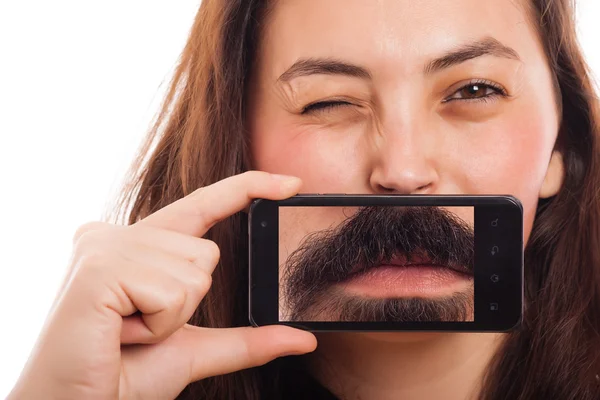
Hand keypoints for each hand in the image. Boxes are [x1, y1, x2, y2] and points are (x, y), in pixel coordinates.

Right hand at [8, 171, 316, 399]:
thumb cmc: (126, 377)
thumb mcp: (196, 350)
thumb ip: (248, 340)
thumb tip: (303, 339)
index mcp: (137, 246)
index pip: (202, 205)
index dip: (248, 188)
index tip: (291, 184)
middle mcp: (116, 234)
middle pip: (205, 253)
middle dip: (185, 305)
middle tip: (138, 328)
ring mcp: (105, 245)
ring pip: (195, 272)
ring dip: (170, 319)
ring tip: (126, 332)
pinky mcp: (101, 266)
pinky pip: (172, 291)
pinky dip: (158, 325)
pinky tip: (118, 333)